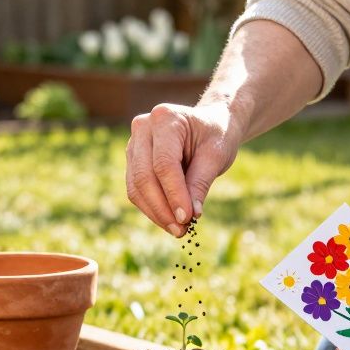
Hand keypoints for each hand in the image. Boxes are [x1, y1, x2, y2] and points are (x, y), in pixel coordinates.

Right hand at [125, 103, 241, 236]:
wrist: (210, 124)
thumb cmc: (216, 135)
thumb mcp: (216, 156)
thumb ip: (200, 183)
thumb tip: (190, 216)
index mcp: (165, 118)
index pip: (164, 164)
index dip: (174, 194)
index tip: (187, 219)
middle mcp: (143, 127)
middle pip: (144, 176)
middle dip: (162, 208)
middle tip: (181, 231)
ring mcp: (134, 143)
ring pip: (136, 186)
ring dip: (155, 212)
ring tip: (177, 230)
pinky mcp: (132, 159)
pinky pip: (135, 189)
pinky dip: (151, 208)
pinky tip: (169, 220)